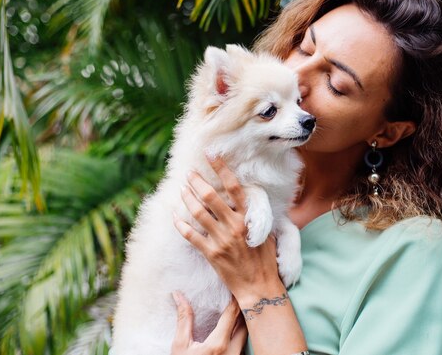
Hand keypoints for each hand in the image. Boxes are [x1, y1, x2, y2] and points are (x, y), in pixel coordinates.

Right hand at [171, 291, 247, 354]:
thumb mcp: (180, 345)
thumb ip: (183, 319)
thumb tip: (178, 295)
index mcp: (218, 345)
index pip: (232, 314)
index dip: (234, 298)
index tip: (234, 287)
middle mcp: (233, 352)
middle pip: (245, 323)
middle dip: (242, 308)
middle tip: (238, 294)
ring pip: (247, 334)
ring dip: (243, 320)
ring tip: (237, 308)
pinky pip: (243, 344)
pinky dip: (241, 332)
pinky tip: (235, 327)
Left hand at [173, 156, 282, 302]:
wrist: (259, 286)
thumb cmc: (264, 258)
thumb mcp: (267, 231)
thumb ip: (257, 214)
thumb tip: (251, 196)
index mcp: (249, 218)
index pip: (234, 186)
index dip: (221, 168)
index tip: (211, 154)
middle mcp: (235, 226)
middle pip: (211, 196)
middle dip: (197, 181)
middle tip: (189, 173)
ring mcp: (221, 240)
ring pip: (198, 213)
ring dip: (187, 198)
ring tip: (182, 189)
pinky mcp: (211, 253)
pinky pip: (191, 235)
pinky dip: (180, 224)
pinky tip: (175, 215)